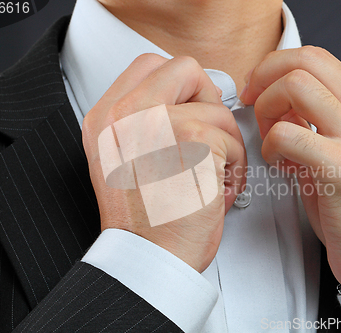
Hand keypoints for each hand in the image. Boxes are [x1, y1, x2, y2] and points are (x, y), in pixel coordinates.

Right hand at [82, 54, 245, 271]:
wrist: (147, 260)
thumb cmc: (143, 222)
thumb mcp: (122, 161)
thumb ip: (145, 123)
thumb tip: (189, 102)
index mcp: (107, 118)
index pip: (149, 66)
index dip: (179, 85)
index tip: (189, 110)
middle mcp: (126, 114)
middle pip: (185, 69)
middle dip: (207, 101)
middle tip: (207, 135)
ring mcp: (159, 124)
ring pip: (218, 109)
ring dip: (224, 146)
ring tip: (210, 178)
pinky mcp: (194, 140)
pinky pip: (232, 139)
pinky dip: (234, 166)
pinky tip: (216, 190)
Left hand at [241, 46, 340, 286]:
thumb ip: (316, 121)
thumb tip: (278, 101)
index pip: (316, 58)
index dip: (276, 67)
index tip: (258, 90)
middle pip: (305, 61)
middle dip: (265, 77)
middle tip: (253, 104)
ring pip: (295, 86)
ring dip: (267, 110)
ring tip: (271, 140)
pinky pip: (286, 135)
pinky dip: (270, 147)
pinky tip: (280, 167)